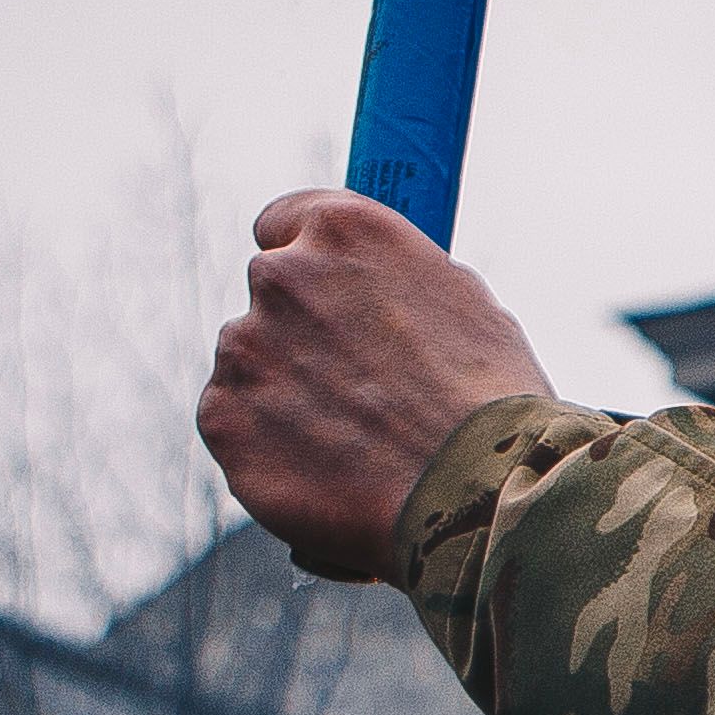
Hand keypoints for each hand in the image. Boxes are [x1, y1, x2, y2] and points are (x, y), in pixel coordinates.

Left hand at [202, 189, 555, 580]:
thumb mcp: (465, 303)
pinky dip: (267, 445)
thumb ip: (398, 281)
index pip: (283, 222)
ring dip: (284, 391)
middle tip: (357, 386)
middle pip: (270, 296)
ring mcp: (243, 346)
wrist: (478, 492)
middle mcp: (281, 275)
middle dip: (301, 333)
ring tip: (353, 441)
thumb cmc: (492, 401)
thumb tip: (378, 291)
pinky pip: (233, 422)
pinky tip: (326, 469)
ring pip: (250, 363)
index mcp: (343, 229)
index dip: (306, 260)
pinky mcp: (222, 416)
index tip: (323, 291)